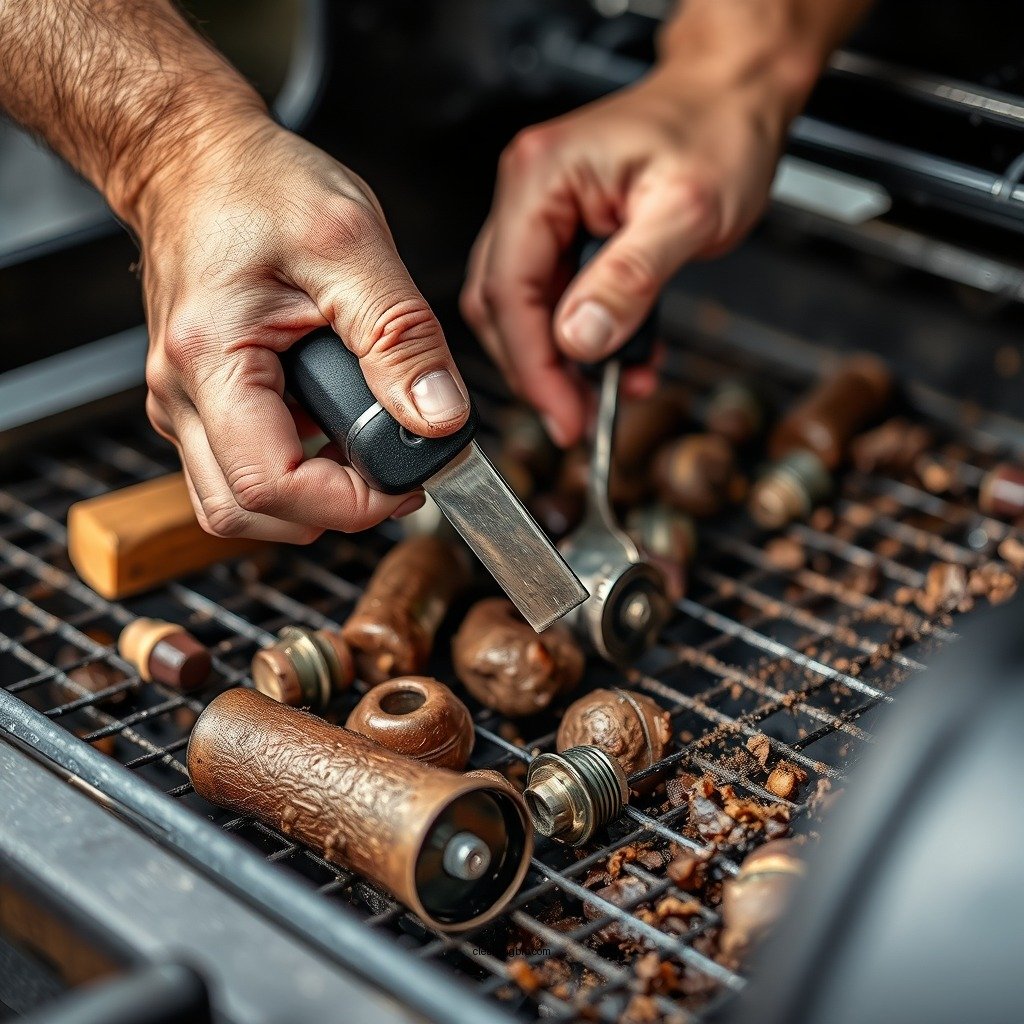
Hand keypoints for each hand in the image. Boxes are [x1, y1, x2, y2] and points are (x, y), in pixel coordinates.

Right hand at [138, 119, 469, 542]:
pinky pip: (239, 474)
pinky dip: (293, 475)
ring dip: (309, 500)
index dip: (351, 504)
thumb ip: (401, 337)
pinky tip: (331, 434)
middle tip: (391, 471)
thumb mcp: (352, 244)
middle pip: (244, 513)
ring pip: (237, 506)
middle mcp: (179, 395)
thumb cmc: (259, 187)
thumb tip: (439, 419)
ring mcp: (181, 406)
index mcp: (210, 357)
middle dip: (331, 511)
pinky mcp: (197, 407)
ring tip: (364, 449)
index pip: (271, 484)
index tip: (407, 482)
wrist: (196, 164)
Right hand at [461, 62, 805, 447]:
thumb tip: (581, 339)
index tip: (564, 414)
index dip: (534, 365)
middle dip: (542, 370)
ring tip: (613, 387)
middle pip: (504, 306)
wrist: (734, 97)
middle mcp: (529, 192)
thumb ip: (631, 279)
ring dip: (565, 359)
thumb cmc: (718, 132)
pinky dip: (586, 336)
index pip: (511, 292)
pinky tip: (625, 355)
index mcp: (542, 179)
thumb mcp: (686, 213)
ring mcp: (543, 212)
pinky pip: (557, 297)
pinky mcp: (564, 230)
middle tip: (579, 416)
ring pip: (527, 309)